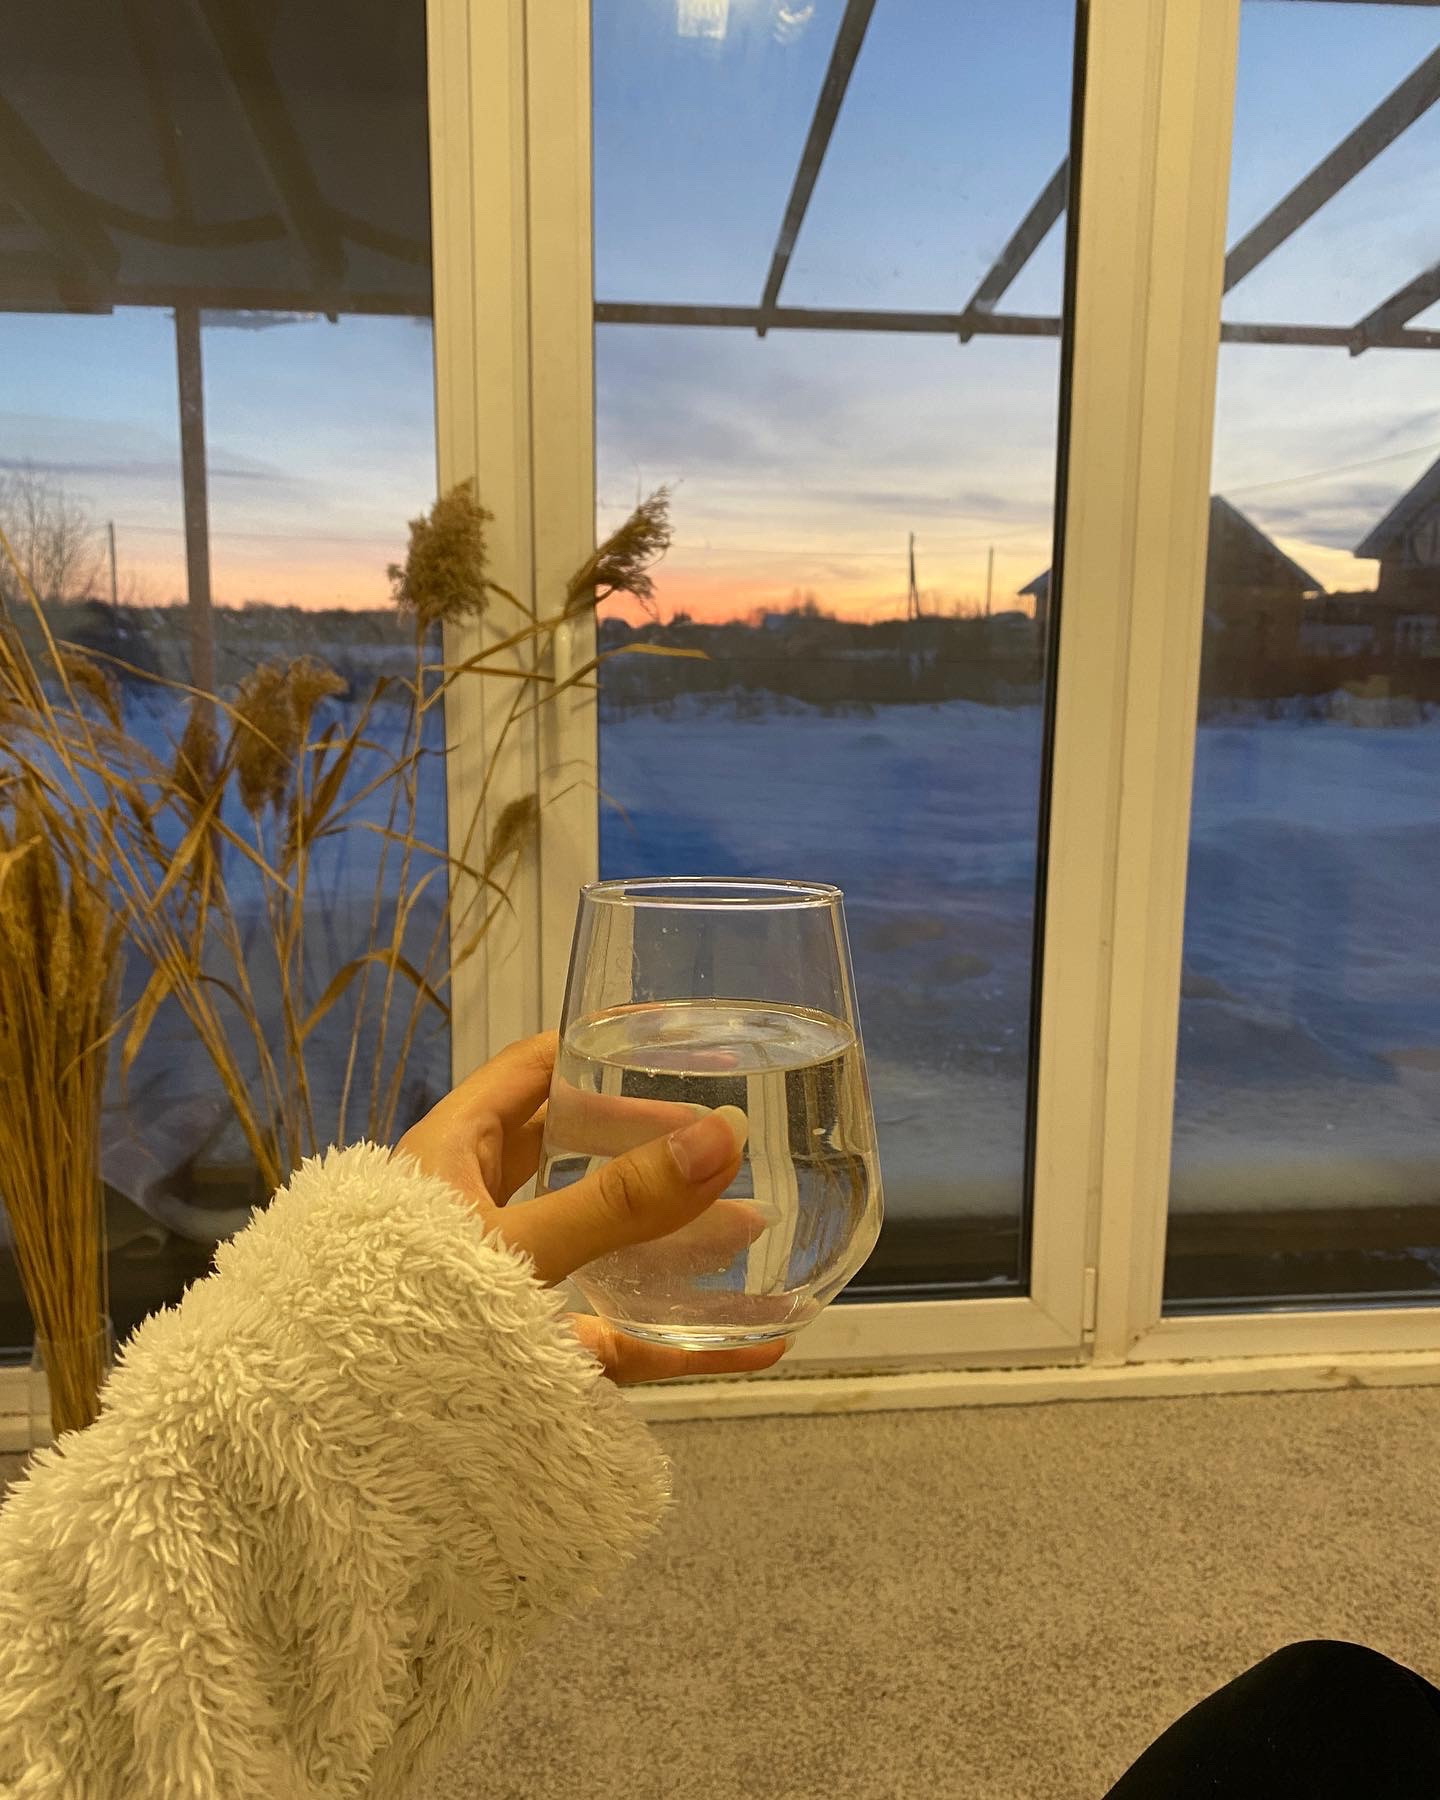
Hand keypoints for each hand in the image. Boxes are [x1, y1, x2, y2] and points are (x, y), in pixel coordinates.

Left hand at [394, 1031, 787, 1383]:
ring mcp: (508, 1282)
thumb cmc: (395, 1313)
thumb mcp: (512, 1245)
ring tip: (753, 1225)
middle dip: (652, 1145)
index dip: (598, 1047)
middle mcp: (479, 1207)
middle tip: (725, 1138)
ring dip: (676, 1236)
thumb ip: (616, 1202)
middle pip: (577, 1153)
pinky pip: (622, 1335)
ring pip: (603, 1243)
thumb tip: (722, 1136)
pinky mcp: (534, 1355)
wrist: (327, 1438)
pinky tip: (755, 1338)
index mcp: (453, 1150)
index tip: (674, 1041)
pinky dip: (685, 1336)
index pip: (533, 1070)